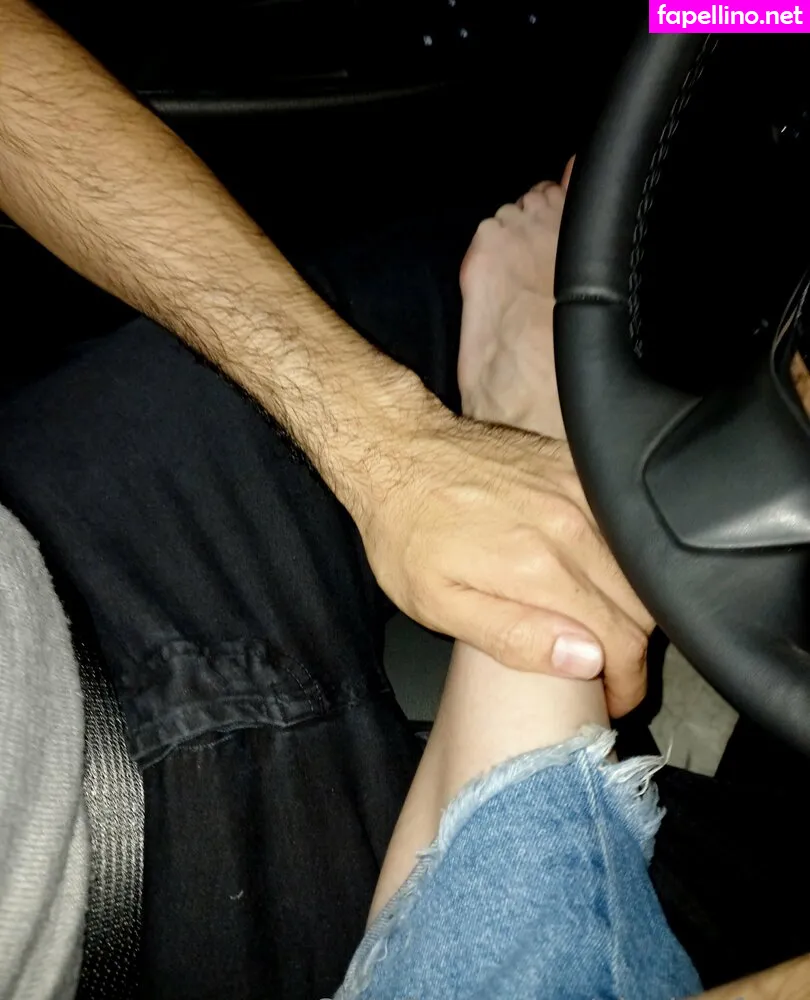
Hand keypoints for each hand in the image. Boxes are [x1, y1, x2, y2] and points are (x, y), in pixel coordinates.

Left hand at [355, 409, 652, 717]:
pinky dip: (624, 555)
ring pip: (640, 563)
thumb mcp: (438, 603)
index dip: (627, 682)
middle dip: (632, 648)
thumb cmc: (407, 531)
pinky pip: (625, 520)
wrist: (399, 450)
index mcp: (539, 566)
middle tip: (607, 670)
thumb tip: (585, 660)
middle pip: (642, 604)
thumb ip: (514, 635)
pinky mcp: (577, 465)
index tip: (614, 699)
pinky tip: (598, 572)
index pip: (622, 639)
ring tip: (603, 626)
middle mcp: (572, 523)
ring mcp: (579, 488)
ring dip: (632, 603)